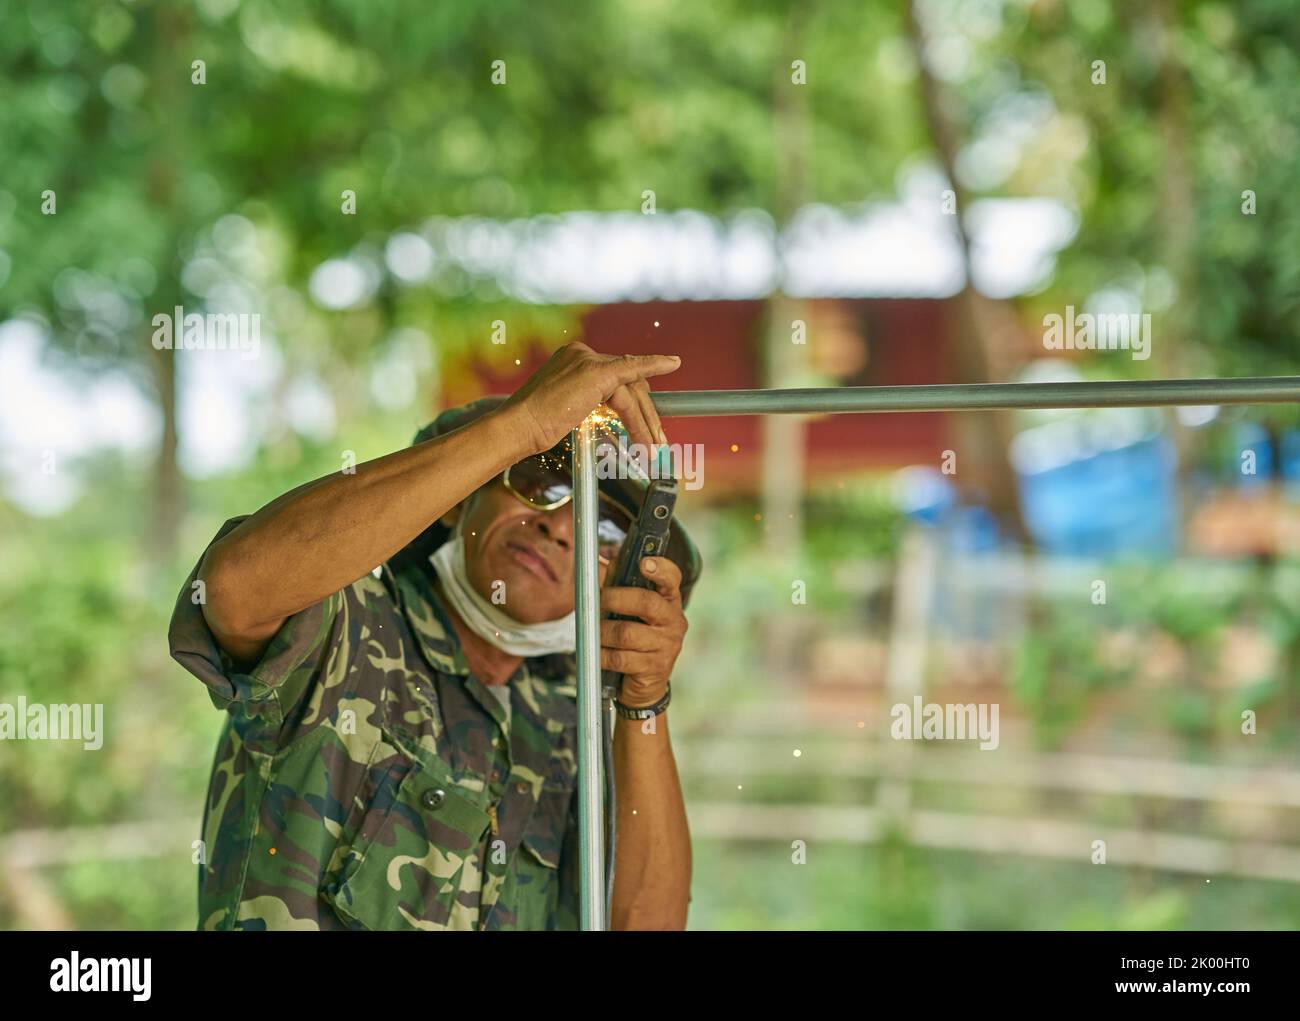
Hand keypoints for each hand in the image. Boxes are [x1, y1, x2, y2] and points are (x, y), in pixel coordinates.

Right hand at [496, 341, 680, 455]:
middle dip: (645, 414)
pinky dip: (654, 363)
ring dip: (644, 422)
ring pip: (630, 391)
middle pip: (628, 383)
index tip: (647, 418)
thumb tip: (616, 410)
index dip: (634, 402)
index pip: (616, 377)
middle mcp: (582, 353)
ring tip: (650, 448)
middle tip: (656, 442)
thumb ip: (589, 401)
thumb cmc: (533, 426)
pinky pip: (632, 368)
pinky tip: (673, 363)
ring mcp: (588, 360)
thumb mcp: (566, 409)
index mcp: (573, 359)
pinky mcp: (596, 371)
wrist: (518, 427)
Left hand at [600, 555, 687, 707]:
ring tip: (595, 633)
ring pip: (626, 633)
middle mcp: (674, 621)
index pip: (672, 579)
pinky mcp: (655, 667)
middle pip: (646, 602)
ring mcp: (667, 646)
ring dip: (602, 632)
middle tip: (598, 600)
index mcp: (669, 601)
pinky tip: (599, 653)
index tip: (644, 563)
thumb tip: (598, 562)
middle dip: (615, 598)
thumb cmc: (635, 638)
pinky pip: (619, 658)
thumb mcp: (630, 611)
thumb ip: (617, 585)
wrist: (646, 684)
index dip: (660, 569)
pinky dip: (602, 654)